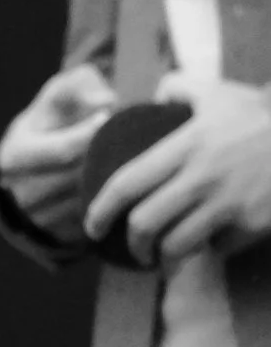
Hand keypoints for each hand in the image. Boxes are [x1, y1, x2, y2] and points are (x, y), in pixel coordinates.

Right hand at [0, 61, 114, 243]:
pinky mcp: (58, 235)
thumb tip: (106, 104)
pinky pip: (93, 219)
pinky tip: (115, 179)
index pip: (63, 152)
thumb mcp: (62, 90)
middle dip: (104, 156)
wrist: (41, 154)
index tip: (109, 116)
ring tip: (121, 157)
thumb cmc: (55, 115)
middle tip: (122, 138)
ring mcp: (37, 219)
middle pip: (78, 178)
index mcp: (14, 157)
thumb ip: (81, 85)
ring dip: (109, 179)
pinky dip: (109, 200)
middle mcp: (19, 194)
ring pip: (88, 200)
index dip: (93, 133)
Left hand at [84, 73, 270, 262]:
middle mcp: (202, 176)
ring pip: (175, 247)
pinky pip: (216, 249)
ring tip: (165, 258)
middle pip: (144, 225)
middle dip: (133, 245)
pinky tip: (211, 243)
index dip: (101, 211)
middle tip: (134, 249)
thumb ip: (182, 87)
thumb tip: (156, 93)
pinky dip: (209, 250)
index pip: (127, 183)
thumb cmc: (261, 117)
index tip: (92, 227)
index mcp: (187, 145)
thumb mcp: (221, 92)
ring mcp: (227, 203)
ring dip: (165, 259)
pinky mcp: (249, 225)